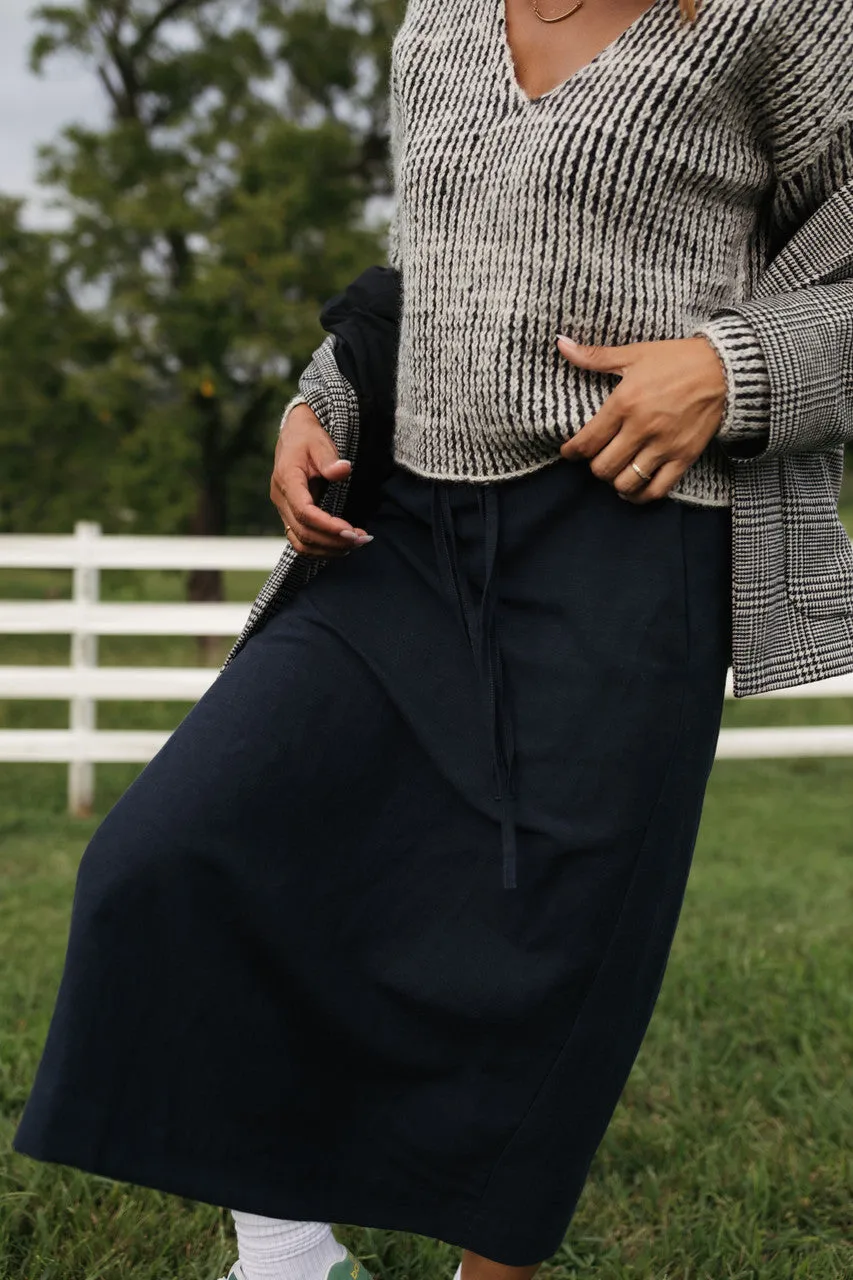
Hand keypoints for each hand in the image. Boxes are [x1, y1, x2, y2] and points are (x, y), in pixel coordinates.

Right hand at [271, 404, 372, 555]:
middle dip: (333, 541)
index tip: (351, 531)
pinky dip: (321, 548)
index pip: (304, 512)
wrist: (294, 436)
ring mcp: (283, 509)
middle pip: (303, 532)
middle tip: (362, 540)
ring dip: (328, 549)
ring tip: (356, 544)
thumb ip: (330, 458)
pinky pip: (301, 540)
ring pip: (300, 542)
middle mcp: (281, 498)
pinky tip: (342, 546)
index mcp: (287, 479)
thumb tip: (344, 470)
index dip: (327, 526)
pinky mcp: (290, 515)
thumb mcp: (319, 442)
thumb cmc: (308, 438)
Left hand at [556, 335, 727, 503]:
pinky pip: (657, 490)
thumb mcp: (633, 354)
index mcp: (625, 403)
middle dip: (594, 466)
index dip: (572, 452)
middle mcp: (642, 428)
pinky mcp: (684, 457)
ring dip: (616, 481)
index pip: (587, 442)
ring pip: (626, 483)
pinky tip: (634, 488)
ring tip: (616, 471)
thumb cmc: (675, 359)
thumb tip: (561, 344)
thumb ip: (595, 356)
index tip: (569, 452)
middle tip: (597, 458)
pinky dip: (641, 495)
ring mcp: (664, 446)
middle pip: (603, 468)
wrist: (723, 367)